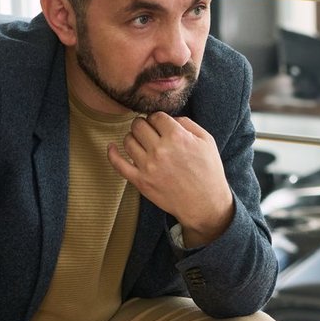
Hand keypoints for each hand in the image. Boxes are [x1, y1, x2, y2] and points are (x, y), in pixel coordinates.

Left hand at [106, 113, 233, 244]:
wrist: (204, 204)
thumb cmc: (208, 172)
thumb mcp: (207, 141)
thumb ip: (187, 124)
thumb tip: (169, 118)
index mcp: (177, 137)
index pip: (156, 116)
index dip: (157, 119)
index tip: (160, 125)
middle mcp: (160, 150)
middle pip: (139, 125)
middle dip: (144, 125)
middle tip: (150, 132)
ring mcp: (148, 166)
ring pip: (128, 140)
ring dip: (133, 137)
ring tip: (141, 143)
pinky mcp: (140, 181)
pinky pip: (118, 164)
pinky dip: (112, 153)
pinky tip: (111, 147)